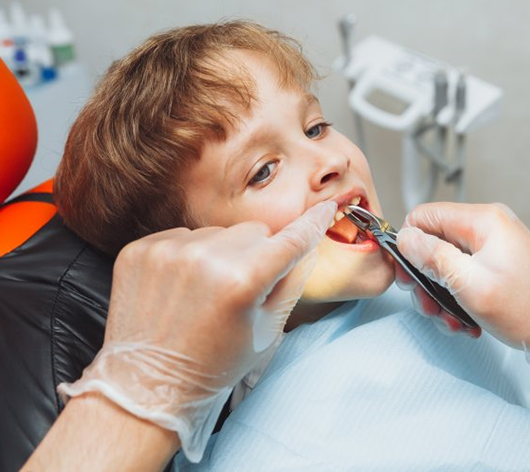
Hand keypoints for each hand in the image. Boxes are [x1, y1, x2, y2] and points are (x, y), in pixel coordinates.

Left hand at [58, 201, 336, 461]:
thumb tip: (308, 244)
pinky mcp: (141, 249)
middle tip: (241, 289)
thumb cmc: (215, 363)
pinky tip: (182, 287)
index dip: (312, 224)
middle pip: (254, 231)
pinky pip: (184, 236)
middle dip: (257, 253)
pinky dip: (189, 255)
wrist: (148, 384)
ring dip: (221, 253)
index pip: (290, 239)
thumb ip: (293, 282)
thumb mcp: (267, 330)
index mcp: (242, 281)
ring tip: (206, 292)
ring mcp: (168, 251)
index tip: (326, 207)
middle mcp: (205, 257)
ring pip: (218, 232)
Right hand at [396, 202, 529, 381]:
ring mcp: (494, 246)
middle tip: (430, 305)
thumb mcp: (471, 285)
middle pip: (433, 241)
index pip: (424, 216)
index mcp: (482, 221)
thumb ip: (433, 257)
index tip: (409, 276)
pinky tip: (467, 319)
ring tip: (452, 319)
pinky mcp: (498, 264)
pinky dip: (459, 297)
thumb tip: (404, 238)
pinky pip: (464, 274)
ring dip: (441, 294)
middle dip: (425, 277)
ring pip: (446, 262)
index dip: (409, 245)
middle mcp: (488, 227)